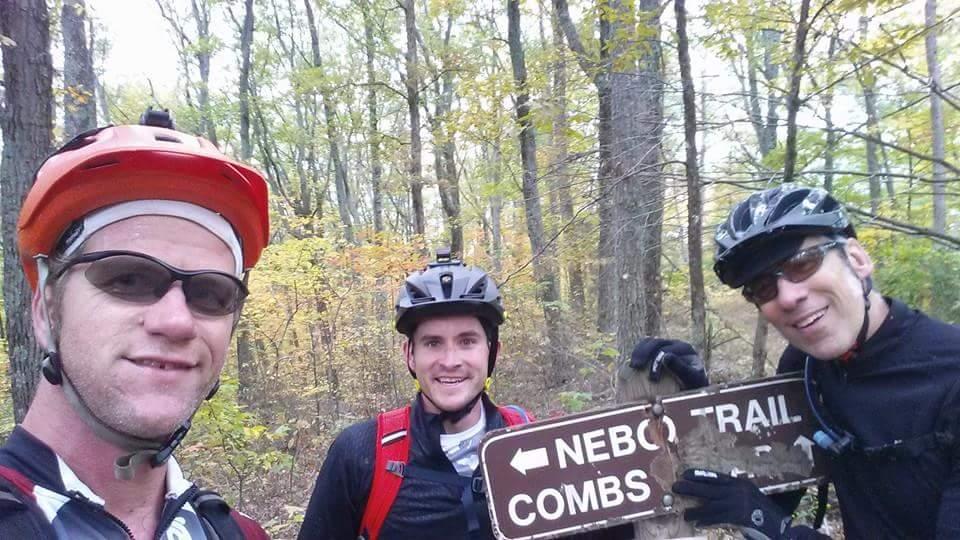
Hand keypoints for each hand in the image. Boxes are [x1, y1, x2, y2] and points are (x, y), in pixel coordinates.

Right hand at [629, 338, 707, 389]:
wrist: (692, 390)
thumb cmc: (693, 387)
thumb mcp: (691, 379)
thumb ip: (681, 368)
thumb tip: (666, 357)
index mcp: (685, 348)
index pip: (667, 350)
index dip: (657, 362)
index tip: (652, 378)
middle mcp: (675, 344)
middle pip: (656, 343)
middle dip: (645, 354)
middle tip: (637, 367)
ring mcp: (665, 346)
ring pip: (648, 342)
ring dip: (639, 352)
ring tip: (633, 365)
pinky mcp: (656, 351)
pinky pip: (644, 347)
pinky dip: (637, 353)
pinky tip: (632, 364)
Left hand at [672, 469, 790, 539]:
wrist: (781, 527)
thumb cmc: (765, 512)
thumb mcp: (751, 496)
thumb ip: (735, 492)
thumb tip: (715, 492)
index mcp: (741, 483)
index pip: (716, 477)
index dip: (699, 475)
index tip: (685, 474)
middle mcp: (738, 491)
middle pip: (709, 488)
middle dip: (691, 488)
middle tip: (675, 487)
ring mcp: (738, 504)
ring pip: (710, 506)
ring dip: (696, 510)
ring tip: (685, 513)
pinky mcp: (738, 517)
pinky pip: (717, 519)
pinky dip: (706, 521)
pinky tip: (697, 523)